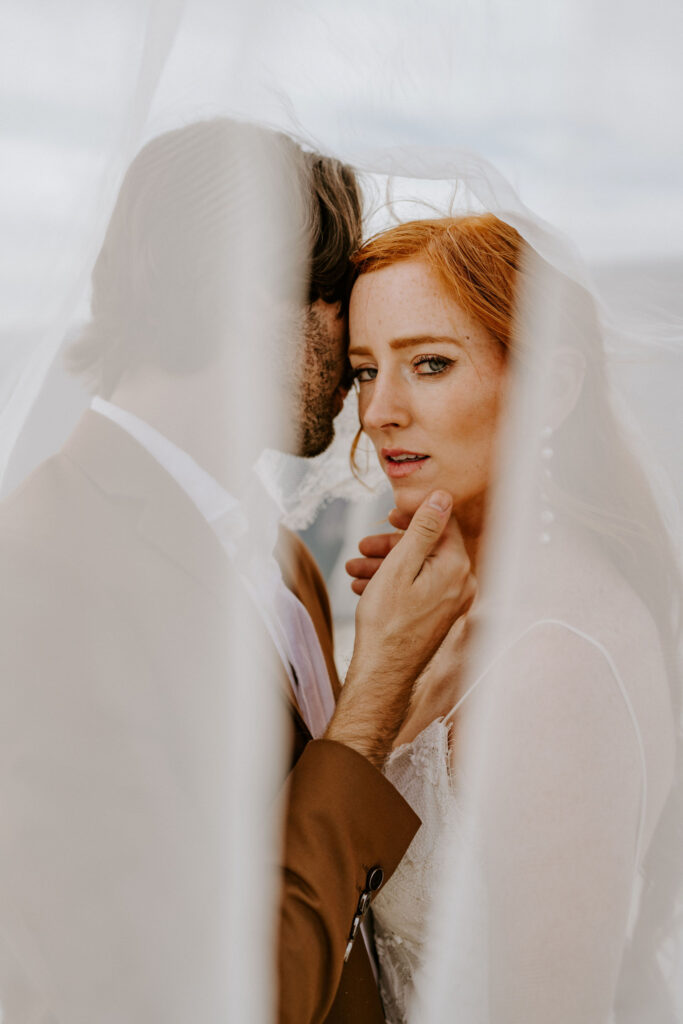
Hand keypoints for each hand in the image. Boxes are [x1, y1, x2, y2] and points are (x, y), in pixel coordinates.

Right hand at [325, 491, 475, 766]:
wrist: (384, 673)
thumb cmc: (388, 622)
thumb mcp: (401, 565)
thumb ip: (424, 529)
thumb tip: (442, 497)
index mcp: (456, 568)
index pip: (442, 523)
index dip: (414, 514)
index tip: (388, 514)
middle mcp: (461, 584)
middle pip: (428, 546)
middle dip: (392, 543)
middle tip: (363, 544)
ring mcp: (451, 602)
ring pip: (418, 568)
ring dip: (385, 564)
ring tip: (354, 568)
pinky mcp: (439, 615)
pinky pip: (418, 588)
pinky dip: (392, 583)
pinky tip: (364, 586)